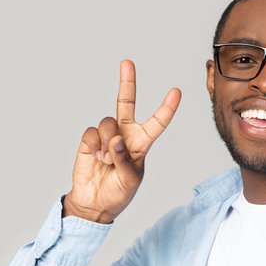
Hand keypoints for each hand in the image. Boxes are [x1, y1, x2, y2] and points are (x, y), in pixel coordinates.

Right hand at [63, 60, 180, 222]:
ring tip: (106, 160)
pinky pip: (92, 132)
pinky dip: (95, 145)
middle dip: (127, 82)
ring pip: (108, 122)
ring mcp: (106, 135)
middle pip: (126, 103)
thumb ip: (124, 159)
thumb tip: (115, 139)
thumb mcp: (130, 180)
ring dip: (107, 142)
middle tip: (127, 62)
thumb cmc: (118, 192)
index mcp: (142, 143)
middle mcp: (125, 134)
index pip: (157, 123)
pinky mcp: (90, 140)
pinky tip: (96, 158)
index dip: (166, 108)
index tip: (176, 91)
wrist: (95, 203)